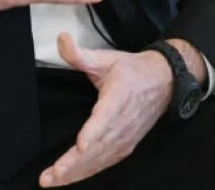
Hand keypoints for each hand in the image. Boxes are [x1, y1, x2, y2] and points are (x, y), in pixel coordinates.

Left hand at [38, 33, 173, 186]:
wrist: (164, 83)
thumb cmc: (132, 71)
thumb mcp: (106, 58)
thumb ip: (80, 53)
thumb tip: (61, 38)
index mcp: (117, 100)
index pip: (105, 119)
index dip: (93, 133)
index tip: (81, 146)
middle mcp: (123, 124)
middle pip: (97, 148)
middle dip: (73, 164)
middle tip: (51, 175)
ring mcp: (125, 138)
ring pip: (99, 160)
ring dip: (76, 173)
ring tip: (52, 181)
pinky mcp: (126, 146)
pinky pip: (105, 163)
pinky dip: (87, 173)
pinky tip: (70, 179)